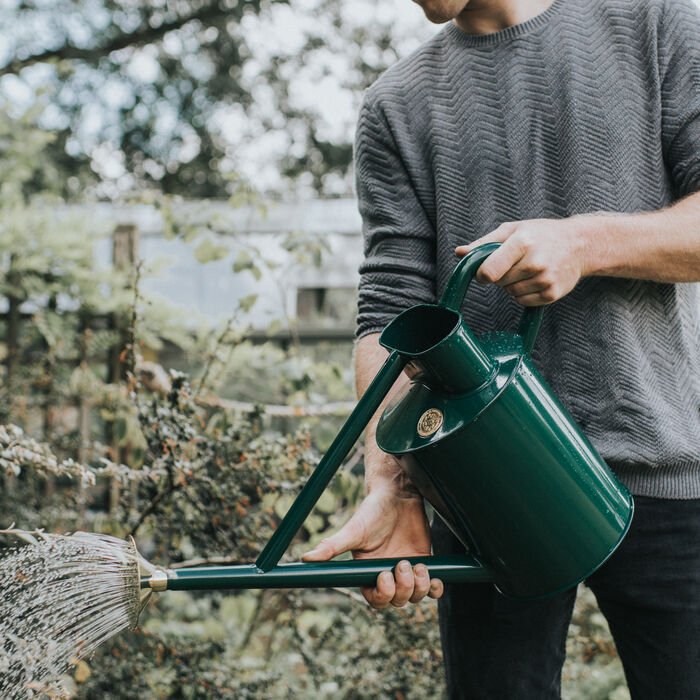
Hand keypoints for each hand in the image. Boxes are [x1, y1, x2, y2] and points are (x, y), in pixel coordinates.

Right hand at [302, 486, 443, 608]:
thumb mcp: (353, 530)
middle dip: (403, 589)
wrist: (398, 495)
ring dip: (419, 587)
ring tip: (418, 565)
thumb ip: (332, 546)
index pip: (375, 599)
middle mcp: (387, 574)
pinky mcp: (424, 563)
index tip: (385, 575)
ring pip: (415, 597)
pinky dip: (434, 589)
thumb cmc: (372, 511)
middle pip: (397, 601)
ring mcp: (407, 571)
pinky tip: (434, 577)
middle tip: (403, 563)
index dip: (383, 595)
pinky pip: (432, 589)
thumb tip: (305, 558)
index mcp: (368, 571)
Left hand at [455, 216, 596, 305]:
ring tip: (528, 269)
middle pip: (499, 283)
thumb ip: (483, 243)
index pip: (489, 271)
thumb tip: (459, 253)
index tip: (484, 272)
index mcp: (522, 243)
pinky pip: (523, 301)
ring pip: (511, 293)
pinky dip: (524, 293)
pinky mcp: (552, 294)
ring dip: (513, 285)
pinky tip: (536, 279)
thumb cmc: (541, 234)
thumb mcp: (512, 230)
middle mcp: (535, 262)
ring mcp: (545, 280)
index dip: (481, 274)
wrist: (580, 244)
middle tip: (515, 263)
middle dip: (501, 275)